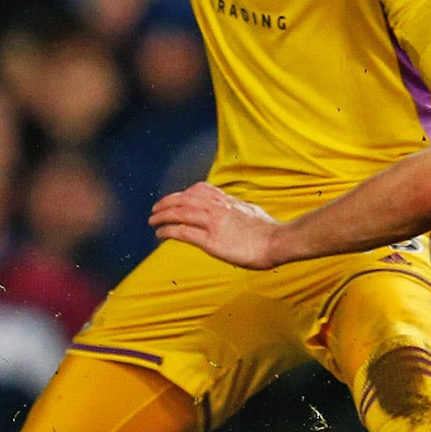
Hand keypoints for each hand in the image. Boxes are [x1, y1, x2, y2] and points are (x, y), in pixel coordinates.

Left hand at [149, 181, 285, 269]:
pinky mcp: (210, 241)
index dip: (183, 193)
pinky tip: (160, 234)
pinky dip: (168, 231)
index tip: (175, 198)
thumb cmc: (270, 231)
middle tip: (155, 209)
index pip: (199, 190)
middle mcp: (217, 208)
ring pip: (179, 213)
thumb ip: (238, 209)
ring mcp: (213, 223)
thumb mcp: (252, 211)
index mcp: (227, 200)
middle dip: (167, 203)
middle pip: (184, 199)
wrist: (278, 241)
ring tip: (152, 220)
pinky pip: (182, 232)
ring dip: (162, 215)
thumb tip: (236, 209)